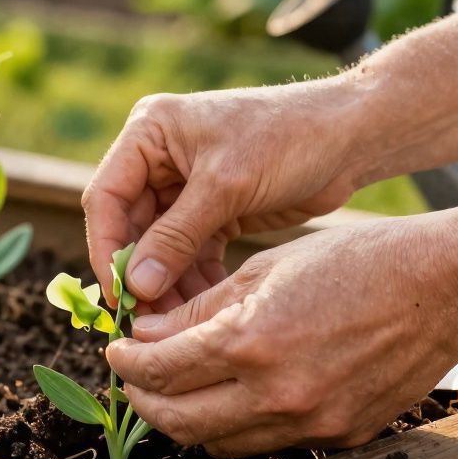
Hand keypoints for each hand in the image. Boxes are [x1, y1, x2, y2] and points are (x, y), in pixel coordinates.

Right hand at [82, 82, 364, 312]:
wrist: (352, 135)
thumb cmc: (288, 137)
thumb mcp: (226, 186)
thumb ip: (176, 236)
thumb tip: (135, 286)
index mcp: (150, 132)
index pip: (106, 196)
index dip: (105, 247)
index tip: (117, 294)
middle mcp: (160, 157)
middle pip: (129, 226)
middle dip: (140, 274)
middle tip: (146, 322)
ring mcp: (185, 185)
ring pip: (159, 246)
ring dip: (167, 284)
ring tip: (176, 326)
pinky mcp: (214, 209)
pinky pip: (190, 252)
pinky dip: (194, 280)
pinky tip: (203, 312)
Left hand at [106, 214, 457, 456]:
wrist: (442, 289)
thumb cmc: (355, 262)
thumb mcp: (264, 268)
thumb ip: (198, 308)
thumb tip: (144, 332)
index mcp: (251, 342)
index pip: (161, 370)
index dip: (127, 363)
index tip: (117, 351)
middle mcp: (277, 393)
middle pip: (179, 421)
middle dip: (144, 399)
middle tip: (134, 376)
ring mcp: (309, 422)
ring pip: (218, 443)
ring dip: (186, 418)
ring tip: (176, 387)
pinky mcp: (337, 437)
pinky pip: (266, 443)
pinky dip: (236, 425)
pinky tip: (231, 394)